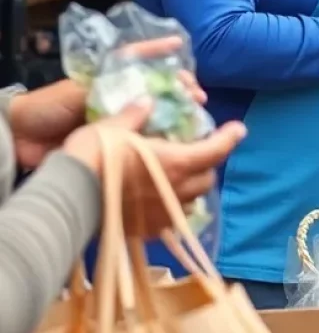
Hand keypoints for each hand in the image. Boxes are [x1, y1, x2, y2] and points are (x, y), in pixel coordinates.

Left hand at [9, 53, 205, 170]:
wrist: (22, 141)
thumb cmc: (48, 108)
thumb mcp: (79, 92)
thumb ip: (111, 92)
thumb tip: (150, 99)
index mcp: (108, 77)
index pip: (138, 56)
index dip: (159, 49)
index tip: (179, 45)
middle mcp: (118, 94)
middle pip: (156, 86)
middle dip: (179, 88)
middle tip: (198, 96)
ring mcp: (118, 117)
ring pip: (155, 111)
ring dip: (176, 113)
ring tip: (195, 116)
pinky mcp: (117, 140)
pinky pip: (144, 135)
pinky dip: (162, 137)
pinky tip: (180, 139)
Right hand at [62, 101, 245, 238]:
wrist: (66, 200)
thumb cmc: (94, 157)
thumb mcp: (114, 127)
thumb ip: (135, 114)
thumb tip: (148, 101)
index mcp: (176, 162)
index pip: (215, 151)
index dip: (229, 138)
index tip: (238, 129)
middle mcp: (176, 191)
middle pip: (207, 178)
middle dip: (208, 163)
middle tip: (198, 150)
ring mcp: (163, 214)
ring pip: (192, 200)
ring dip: (191, 185)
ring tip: (179, 174)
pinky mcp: (147, 231)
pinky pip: (171, 219)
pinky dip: (172, 206)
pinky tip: (159, 197)